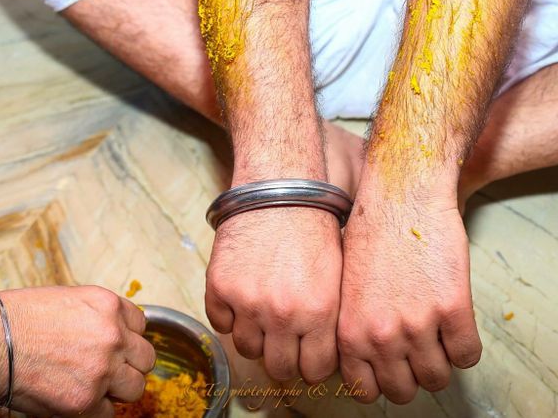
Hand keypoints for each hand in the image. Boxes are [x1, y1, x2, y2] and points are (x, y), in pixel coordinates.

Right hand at [0, 286, 155, 416]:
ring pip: (135, 387)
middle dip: (129, 364)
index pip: (141, 324)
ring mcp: (102, 371)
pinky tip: (77, 399)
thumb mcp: (66, 299)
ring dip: (118, 388)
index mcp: (108, 306)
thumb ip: (96, 315)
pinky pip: (109, 413)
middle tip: (109, 368)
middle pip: (145, 358)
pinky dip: (95, 409)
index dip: (126, 336)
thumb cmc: (15, 318)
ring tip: (95, 386)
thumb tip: (110, 329)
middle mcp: (112, 336)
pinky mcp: (85, 402)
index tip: (115, 344)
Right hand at [205, 206, 341, 382]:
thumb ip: (329, 319)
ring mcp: (247, 302)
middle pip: (279, 368)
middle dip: (285, 359)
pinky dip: (230, 316)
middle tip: (286, 342)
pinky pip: (220, 323)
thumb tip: (322, 353)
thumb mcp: (338, 274)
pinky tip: (243, 298)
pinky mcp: (220, 286)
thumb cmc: (315, 224)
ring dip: (256, 337)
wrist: (280, 187)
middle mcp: (283, 314)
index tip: (309, 355)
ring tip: (264, 316)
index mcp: (320, 313)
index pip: (315, 370)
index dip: (312, 364)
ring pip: (247, 349)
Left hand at [337, 187, 481, 403]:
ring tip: (438, 340)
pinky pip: (466, 355)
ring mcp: (418, 325)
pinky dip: (465, 347)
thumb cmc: (372, 231)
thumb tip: (367, 355)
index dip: (381, 381)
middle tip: (417, 354)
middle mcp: (381, 336)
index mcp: (351, 332)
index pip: (365, 389)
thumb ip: (355, 326)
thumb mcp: (347, 286)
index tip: (390, 369)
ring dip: (440, 363)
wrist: (402, 196)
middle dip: (411, 375)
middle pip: (403, 391)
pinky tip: (457, 327)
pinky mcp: (453, 309)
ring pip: (437, 379)